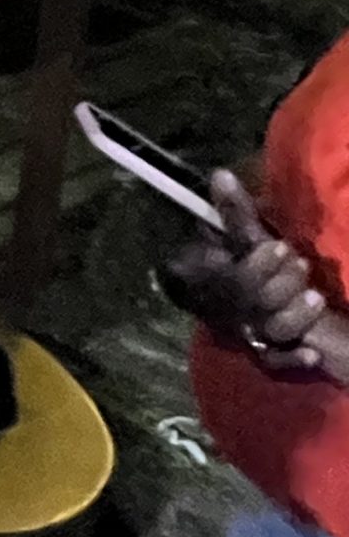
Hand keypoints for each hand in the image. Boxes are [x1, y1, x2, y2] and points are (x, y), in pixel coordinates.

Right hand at [162, 170, 335, 374]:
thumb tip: (221, 173)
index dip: (257, 263)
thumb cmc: (254, 267)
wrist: (269, 315)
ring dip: (293, 316)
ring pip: (269, 331)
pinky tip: (313, 353)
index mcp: (221, 280)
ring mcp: (253, 335)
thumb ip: (236, 213)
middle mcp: (234, 310)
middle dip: (279, 283)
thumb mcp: (248, 241)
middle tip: (301, 264)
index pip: (233, 276)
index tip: (279, 246)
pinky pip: (278, 363)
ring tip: (315, 298)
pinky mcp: (272, 357)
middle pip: (252, 303)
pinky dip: (294, 359)